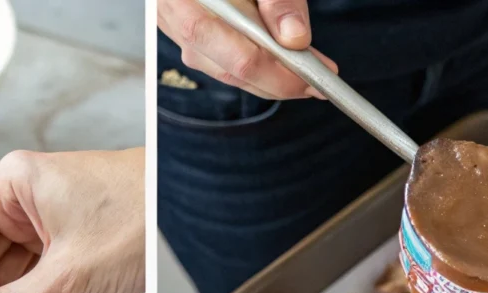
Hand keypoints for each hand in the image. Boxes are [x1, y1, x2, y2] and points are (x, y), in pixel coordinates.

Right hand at [158, 0, 336, 99]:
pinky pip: (218, 59)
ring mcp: (175, 25)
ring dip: (265, 78)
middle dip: (275, 81)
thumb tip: (295, 38)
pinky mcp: (185, 30)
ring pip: (222, 69)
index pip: (232, 50)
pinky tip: (277, 62)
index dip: (274, 70)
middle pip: (227, 67)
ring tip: (302, 72)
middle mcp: (173, 14)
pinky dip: (250, 65)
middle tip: (314, 84)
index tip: (310, 78)